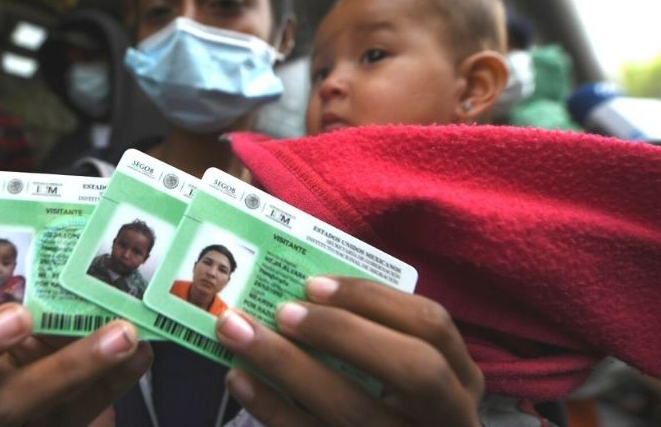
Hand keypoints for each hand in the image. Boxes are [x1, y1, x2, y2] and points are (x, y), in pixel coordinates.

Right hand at [0, 236, 151, 426]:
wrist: (42, 406)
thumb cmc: (12, 349)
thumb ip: (3, 289)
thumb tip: (42, 225)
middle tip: (17, 315)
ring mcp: (9, 422)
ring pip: (25, 404)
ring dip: (75, 366)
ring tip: (121, 332)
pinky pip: (82, 413)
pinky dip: (114, 381)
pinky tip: (141, 351)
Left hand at [216, 276, 483, 426]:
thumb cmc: (384, 401)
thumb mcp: (397, 366)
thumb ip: (367, 331)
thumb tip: (298, 286)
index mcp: (459, 379)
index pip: (432, 325)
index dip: (373, 299)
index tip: (312, 284)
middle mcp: (447, 416)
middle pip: (412, 368)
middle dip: (343, 333)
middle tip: (282, 311)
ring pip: (352, 410)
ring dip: (286, 365)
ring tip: (237, 332)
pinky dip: (271, 406)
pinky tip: (239, 378)